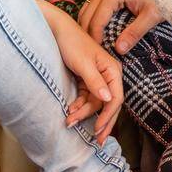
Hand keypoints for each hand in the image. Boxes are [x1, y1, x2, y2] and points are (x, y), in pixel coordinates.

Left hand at [46, 9, 124, 142]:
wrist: (56, 31)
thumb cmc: (71, 43)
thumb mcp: (83, 63)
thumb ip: (95, 82)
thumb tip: (108, 100)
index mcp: (113, 70)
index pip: (116, 99)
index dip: (108, 116)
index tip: (98, 130)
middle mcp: (108, 76)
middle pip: (108, 104)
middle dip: (101, 122)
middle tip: (97, 141)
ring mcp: (97, 79)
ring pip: (95, 103)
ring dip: (84, 114)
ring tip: (69, 122)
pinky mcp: (86, 80)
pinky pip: (86, 98)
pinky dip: (79, 107)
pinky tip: (70, 112)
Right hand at [78, 0, 162, 53]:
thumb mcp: (150, 17)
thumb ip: (134, 33)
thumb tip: (119, 49)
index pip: (96, 20)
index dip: (95, 37)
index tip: (97, 51)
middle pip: (87, 13)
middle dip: (88, 31)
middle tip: (91, 48)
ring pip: (88, 7)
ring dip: (88, 23)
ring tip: (93, 40)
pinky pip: (94, 2)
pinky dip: (92, 16)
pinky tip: (97, 28)